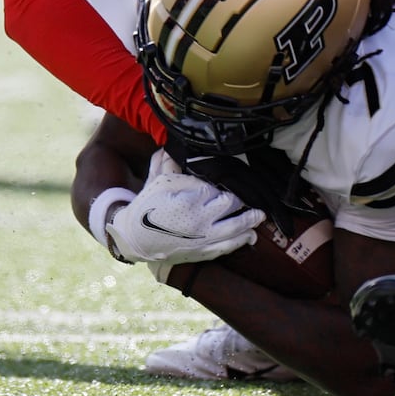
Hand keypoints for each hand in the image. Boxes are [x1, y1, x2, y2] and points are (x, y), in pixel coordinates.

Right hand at [106, 172, 264, 264]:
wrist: (135, 238)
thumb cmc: (146, 206)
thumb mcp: (156, 180)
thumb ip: (168, 161)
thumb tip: (172, 143)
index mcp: (189, 199)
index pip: (217, 189)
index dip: (226, 186)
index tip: (233, 183)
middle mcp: (199, 219)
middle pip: (231, 205)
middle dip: (240, 201)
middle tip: (248, 196)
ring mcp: (203, 238)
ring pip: (235, 227)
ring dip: (250, 220)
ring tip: (260, 215)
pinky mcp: (202, 252)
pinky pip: (228, 247)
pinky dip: (242, 240)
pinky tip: (251, 236)